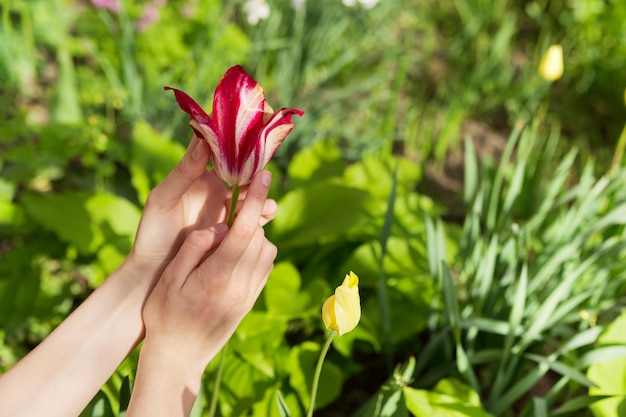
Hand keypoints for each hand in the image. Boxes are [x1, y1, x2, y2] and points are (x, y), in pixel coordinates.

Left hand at [127, 136, 277, 284]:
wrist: (155, 272)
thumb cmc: (152, 233)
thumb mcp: (163, 200)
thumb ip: (183, 173)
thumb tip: (204, 141)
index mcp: (197, 175)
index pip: (218, 149)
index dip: (233, 140)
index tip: (249, 134)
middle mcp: (215, 188)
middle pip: (241, 173)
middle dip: (255, 172)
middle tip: (265, 176)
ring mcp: (226, 209)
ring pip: (250, 196)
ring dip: (260, 196)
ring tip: (267, 204)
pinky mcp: (232, 229)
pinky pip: (252, 219)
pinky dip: (261, 216)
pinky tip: (266, 217)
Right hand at [141, 170, 277, 364]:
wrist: (178, 357)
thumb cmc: (165, 315)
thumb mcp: (172, 278)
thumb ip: (196, 247)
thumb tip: (221, 228)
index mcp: (219, 277)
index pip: (245, 231)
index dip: (256, 200)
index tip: (264, 176)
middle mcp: (241, 286)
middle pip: (259, 238)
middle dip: (251, 219)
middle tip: (232, 210)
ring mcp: (249, 296)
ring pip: (267, 252)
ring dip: (254, 236)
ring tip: (230, 236)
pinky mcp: (251, 301)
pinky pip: (264, 267)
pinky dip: (256, 252)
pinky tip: (235, 254)